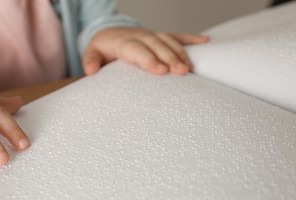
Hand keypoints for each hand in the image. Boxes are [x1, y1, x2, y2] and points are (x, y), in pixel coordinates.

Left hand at [83, 27, 208, 75]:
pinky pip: (177, 35)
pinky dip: (191, 38)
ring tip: (191, 68)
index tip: (160, 71)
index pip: (137, 50)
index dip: (149, 59)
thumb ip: (90, 60)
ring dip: (181, 53)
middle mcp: (141, 36)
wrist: (110, 32)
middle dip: (170, 58)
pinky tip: (205, 42)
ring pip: (169, 41)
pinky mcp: (160, 36)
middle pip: (157, 45)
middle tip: (182, 72)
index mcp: (124, 42)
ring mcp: (152, 35)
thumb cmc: (103, 47)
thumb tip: (90, 72)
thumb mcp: (92, 52)